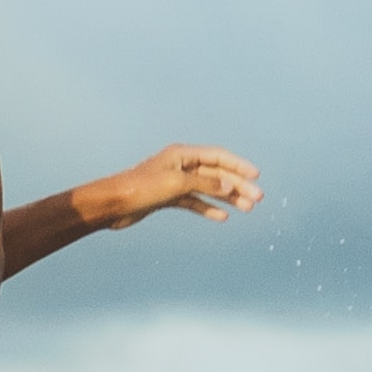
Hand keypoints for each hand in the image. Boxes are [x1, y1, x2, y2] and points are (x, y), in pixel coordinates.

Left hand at [94, 143, 261, 226]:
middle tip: (257, 199)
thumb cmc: (140, 189)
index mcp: (182, 155)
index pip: (218, 156)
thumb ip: (204, 183)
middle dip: (238, 185)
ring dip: (228, 198)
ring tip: (247, 208)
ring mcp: (175, 181)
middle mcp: (180, 165)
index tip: (256, 176)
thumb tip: (228, 186)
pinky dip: (209, 208)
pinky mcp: (168, 197)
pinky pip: (195, 202)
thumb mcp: (176, 184)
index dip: (238, 165)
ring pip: (208, 188)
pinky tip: (222, 216)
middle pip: (216, 173)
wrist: (113, 204)